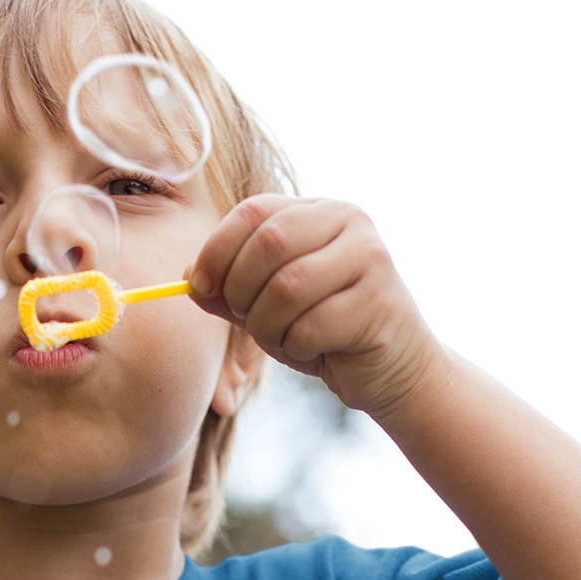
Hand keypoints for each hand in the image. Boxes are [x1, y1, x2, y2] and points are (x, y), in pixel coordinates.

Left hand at [188, 196, 443, 418]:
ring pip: (288, 287)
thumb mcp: (268, 306)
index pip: (254, 211)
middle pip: (269, 243)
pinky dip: (297, 347)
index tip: (200, 287)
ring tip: (282, 339)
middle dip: (242, 291)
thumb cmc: (325, 332)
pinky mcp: (380, 302)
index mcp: (317, 211)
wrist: (391, 369)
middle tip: (247, 319)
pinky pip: (312, 326)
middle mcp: (348, 221)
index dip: (217, 250)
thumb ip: (230, 289)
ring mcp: (369, 258)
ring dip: (268, 326)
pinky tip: (314, 351)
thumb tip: (189, 277)